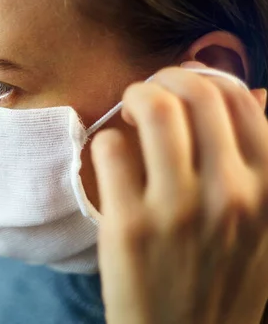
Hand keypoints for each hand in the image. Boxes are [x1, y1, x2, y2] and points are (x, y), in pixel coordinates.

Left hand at [91, 63, 267, 323]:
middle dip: (168, 78)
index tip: (185, 86)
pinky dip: (107, 140)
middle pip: (198, 95)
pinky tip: (111, 153)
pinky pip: (112, 149)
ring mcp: (178, 209)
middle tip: (151, 89)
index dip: (207, 79)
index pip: (242, 101)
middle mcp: (230, 194)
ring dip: (137, 96)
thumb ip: (265, 163)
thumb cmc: (222, 280)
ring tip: (128, 105)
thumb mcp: (264, 226)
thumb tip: (260, 96)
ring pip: (156, 111)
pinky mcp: (130, 225)